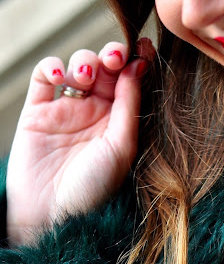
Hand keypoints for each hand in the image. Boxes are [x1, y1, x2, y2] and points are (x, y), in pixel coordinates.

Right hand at [6, 39, 154, 245]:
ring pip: (77, 67)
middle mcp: (95, 115)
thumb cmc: (93, 189)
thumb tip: (138, 65)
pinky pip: (44, 77)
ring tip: (86, 78)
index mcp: (120, 124)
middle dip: (111, 55)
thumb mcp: (121, 148)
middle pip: (106, 69)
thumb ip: (128, 106)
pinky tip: (59, 75)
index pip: (131, 83)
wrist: (52, 216)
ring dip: (84, 61)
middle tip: (114, 57)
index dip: (138, 62)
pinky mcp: (37, 112)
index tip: (146, 47)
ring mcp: (66, 112)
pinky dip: (51, 66)